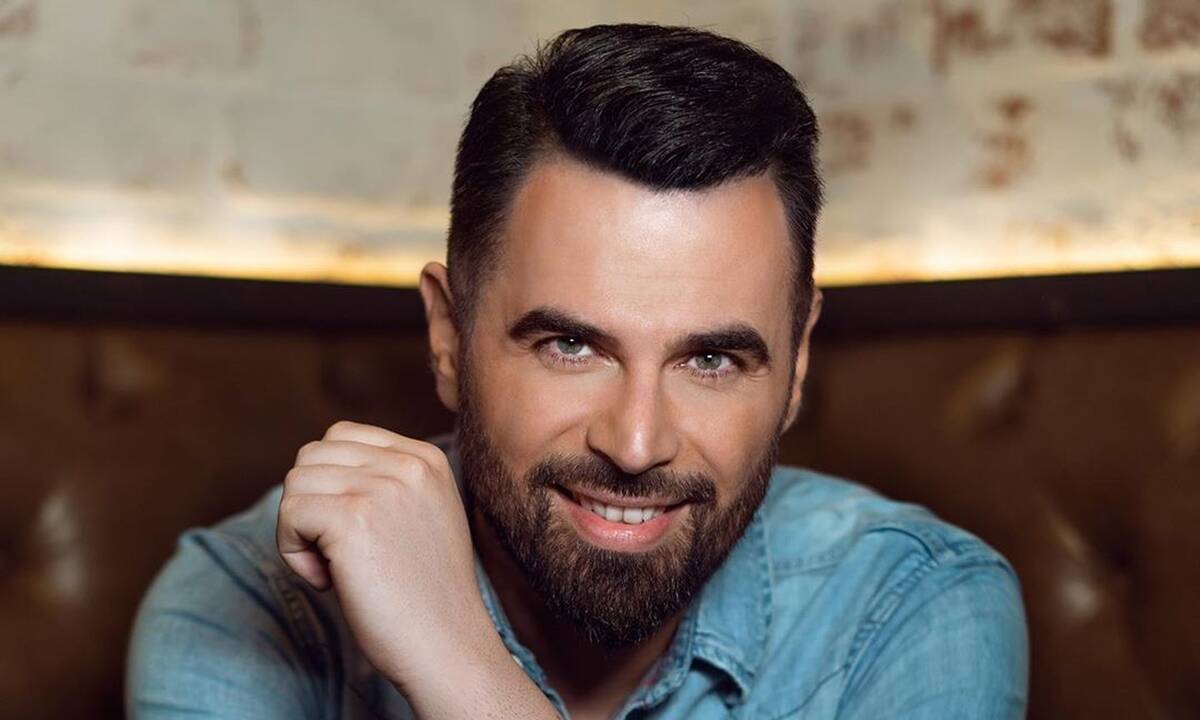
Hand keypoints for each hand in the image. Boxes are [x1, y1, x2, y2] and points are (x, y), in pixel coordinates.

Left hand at [275, 420, 488, 686]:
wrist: (447, 644)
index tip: (355, 530)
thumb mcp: (422, 514)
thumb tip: (319, 469)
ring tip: (336, 567)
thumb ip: (386, 481)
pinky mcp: (353, 518)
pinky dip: (293, 552)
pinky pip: (289, 514)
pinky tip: (328, 580)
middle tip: (339, 552)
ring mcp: (382, 487)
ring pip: (295, 483)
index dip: (330, 484)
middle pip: (312, 456)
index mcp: (427, 457)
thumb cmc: (425, 592)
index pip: (342, 436)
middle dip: (311, 503)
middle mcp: (408, 463)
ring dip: (300, 530)